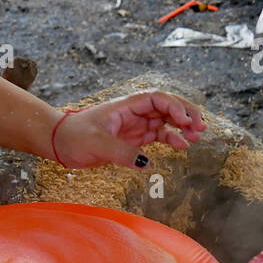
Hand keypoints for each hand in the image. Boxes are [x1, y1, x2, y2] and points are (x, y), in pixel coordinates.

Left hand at [52, 89, 206, 168]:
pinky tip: (181, 147)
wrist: (60, 143)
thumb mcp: (97, 144)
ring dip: (182, 127)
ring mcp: (135, 125)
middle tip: (201, 127)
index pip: (156, 98)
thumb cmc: (75, 136)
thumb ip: (122, 152)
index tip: (185, 120)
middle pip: (166, 106)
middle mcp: (133, 112)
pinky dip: (171, 139)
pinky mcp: (134, 138)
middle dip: (186, 114)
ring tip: (196, 138)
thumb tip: (146, 163)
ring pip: (165, 121)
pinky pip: (158, 136)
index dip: (174, 106)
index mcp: (126, 106)